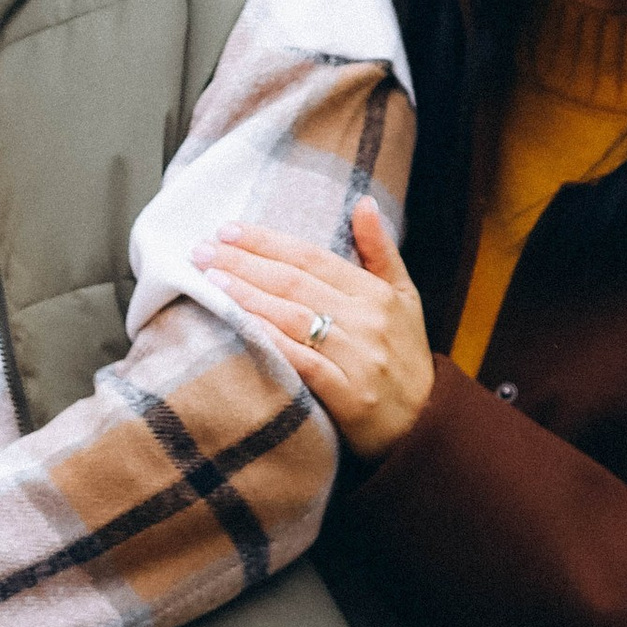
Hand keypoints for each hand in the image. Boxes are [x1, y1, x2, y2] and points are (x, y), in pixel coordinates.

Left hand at [195, 200, 434, 461]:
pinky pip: (304, 363)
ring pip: (295, 319)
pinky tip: (242, 326)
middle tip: (202, 251)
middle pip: (296, 284)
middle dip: (245, 264)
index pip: (312, 258)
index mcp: (376, 294)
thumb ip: (380, 251)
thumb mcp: (404, 297)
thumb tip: (363, 202)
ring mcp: (358, 358)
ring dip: (249, 297)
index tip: (228, 230)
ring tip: (211, 281)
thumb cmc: (404, 355)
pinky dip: (273, 343)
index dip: (268, 242)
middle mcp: (367, 321)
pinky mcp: (349, 396)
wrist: (424, 425)